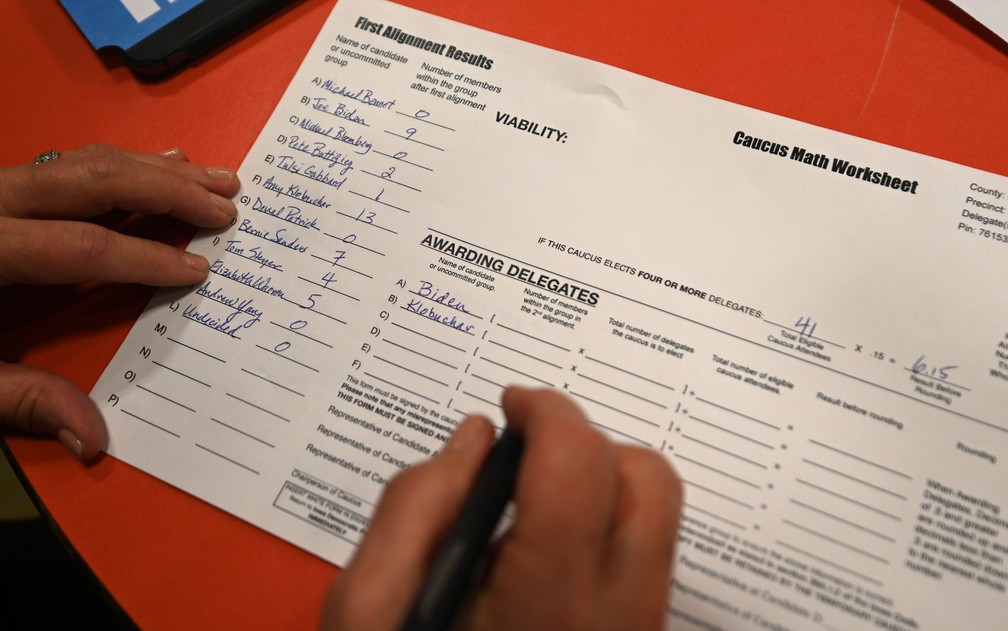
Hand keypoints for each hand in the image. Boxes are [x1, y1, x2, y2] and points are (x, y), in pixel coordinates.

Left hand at [0, 144, 239, 459]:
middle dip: (167, 192)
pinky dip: (124, 161)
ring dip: (157, 168)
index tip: (197, 272)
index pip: (80, 247)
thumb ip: (18, 400)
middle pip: (92, 181)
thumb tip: (95, 439)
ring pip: (85, 160)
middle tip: (226, 208)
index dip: (144, 259)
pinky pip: (70, 160)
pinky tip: (161, 161)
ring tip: (216, 178)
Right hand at [322, 386, 682, 630]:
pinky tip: (545, 550)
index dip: (548, 413)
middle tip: (526, 452)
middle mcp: (613, 620)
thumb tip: (476, 439)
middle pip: (649, 483)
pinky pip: (648, 556)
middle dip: (588, 442)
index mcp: (543, 607)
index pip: (578, 470)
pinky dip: (608, 524)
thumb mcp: (368, 612)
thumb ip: (413, 506)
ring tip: (530, 504)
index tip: (513, 406)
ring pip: (658, 518)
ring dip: (603, 481)